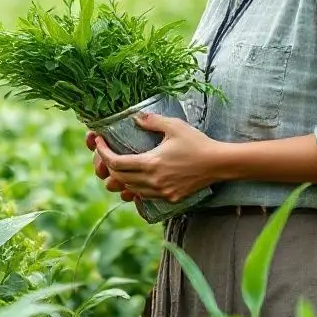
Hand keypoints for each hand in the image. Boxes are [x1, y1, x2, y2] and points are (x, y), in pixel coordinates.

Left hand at [92, 112, 228, 202]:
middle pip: (120, 179)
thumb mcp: (174, 126)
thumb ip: (151, 121)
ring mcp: (162, 193)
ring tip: (120, 164)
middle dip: (108, 165)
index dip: (103, 153)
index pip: (116, 163)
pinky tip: (137, 178)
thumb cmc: (196, 142)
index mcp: (151, 163)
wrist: (218, 163)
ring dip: (121, 178)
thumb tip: (134, 118)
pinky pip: (144, 197)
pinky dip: (136, 188)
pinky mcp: (170, 198)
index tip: (98, 142)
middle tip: (106, 152)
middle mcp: (153, 182)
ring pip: (131, 190)